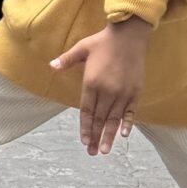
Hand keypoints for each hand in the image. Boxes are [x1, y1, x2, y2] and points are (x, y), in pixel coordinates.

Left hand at [51, 17, 149, 153]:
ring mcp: (122, 92)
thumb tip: (51, 66)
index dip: (85, 127)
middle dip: (95, 137)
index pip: (87, 111)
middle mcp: (107, 91)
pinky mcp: (135, 91)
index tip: (84, 141)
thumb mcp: (82, 48)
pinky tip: (123, 135)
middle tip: (92, 153)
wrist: (129, 34)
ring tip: (105, 150)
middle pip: (100, 119)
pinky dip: (127, 124)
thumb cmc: (103, 41)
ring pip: (114, 119)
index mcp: (92, 82)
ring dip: (109, 136)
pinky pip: (130, 111)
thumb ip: (66, 60)